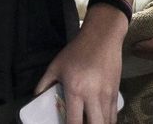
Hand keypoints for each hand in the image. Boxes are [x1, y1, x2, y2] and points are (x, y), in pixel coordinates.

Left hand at [35, 4, 125, 122]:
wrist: (103, 36)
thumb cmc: (77, 51)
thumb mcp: (56, 65)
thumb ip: (44, 84)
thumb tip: (36, 98)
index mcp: (76, 91)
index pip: (74, 122)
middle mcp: (93, 95)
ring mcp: (107, 94)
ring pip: (107, 121)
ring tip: (89, 122)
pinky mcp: (116, 90)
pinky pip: (114, 113)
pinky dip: (107, 120)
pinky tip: (100, 119)